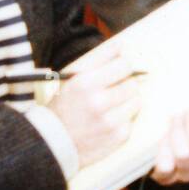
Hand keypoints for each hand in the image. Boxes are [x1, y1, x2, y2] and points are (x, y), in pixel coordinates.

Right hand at [47, 44, 142, 165]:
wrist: (51, 144)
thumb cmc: (62, 106)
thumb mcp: (72, 78)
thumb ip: (98, 59)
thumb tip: (121, 46)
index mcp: (85, 83)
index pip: (124, 65)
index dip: (122, 67)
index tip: (118, 71)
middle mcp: (98, 102)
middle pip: (132, 83)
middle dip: (125, 85)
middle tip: (112, 91)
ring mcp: (109, 121)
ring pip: (136, 100)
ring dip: (127, 102)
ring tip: (110, 106)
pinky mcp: (118, 136)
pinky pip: (133, 120)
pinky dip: (124, 119)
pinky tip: (108, 122)